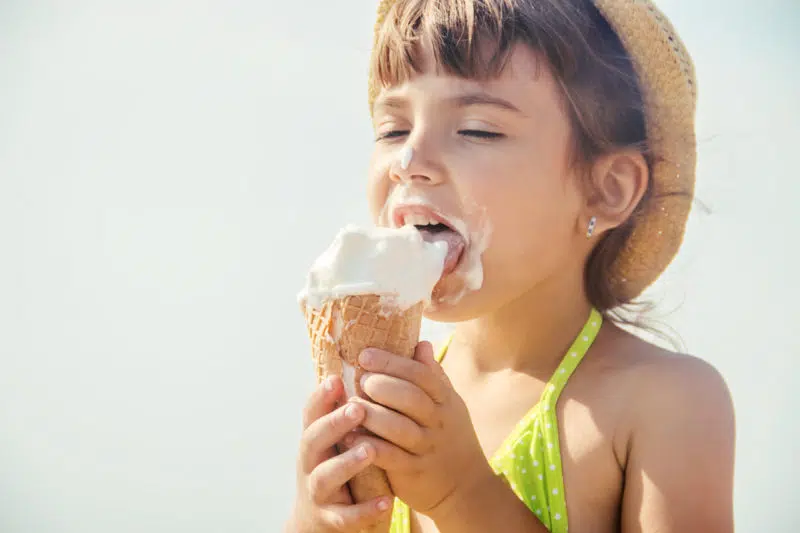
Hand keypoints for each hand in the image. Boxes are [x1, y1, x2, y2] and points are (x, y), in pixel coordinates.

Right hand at [289, 375, 392, 532]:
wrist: (319, 520)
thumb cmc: (335, 465)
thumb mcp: (337, 439)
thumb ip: (349, 408)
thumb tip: (372, 364)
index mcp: (314, 438)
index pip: (312, 413)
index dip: (320, 397)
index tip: (336, 378)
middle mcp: (310, 463)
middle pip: (313, 439)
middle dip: (333, 423)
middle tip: (357, 408)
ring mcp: (317, 492)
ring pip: (326, 477)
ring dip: (347, 463)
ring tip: (370, 450)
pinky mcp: (330, 519)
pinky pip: (346, 516)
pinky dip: (366, 510)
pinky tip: (388, 502)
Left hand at [342, 342, 492, 519]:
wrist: (466, 487)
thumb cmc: (450, 437)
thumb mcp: (448, 405)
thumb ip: (433, 376)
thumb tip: (421, 343)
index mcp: (445, 401)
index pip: (421, 375)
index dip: (393, 362)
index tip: (366, 354)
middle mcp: (438, 422)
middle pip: (411, 398)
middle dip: (382, 385)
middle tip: (360, 379)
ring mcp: (427, 448)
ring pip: (399, 428)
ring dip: (372, 414)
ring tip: (350, 405)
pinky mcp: (414, 473)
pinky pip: (391, 458)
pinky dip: (371, 446)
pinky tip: (351, 437)